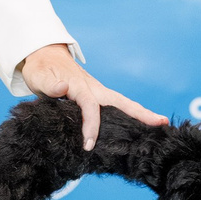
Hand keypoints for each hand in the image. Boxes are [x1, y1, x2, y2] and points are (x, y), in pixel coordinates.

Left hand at [19, 43, 164, 148]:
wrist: (44, 55)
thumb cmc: (41, 68)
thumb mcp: (39, 76)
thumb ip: (50, 84)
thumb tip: (63, 87)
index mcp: (80, 85)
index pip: (90, 107)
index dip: (91, 126)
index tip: (89, 145)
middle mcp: (93, 87)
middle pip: (121, 102)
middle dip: (140, 113)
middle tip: (161, 123)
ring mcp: (97, 91)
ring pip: (122, 103)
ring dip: (140, 113)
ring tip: (160, 123)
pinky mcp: (97, 95)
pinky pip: (116, 106)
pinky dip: (130, 113)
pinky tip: (139, 124)